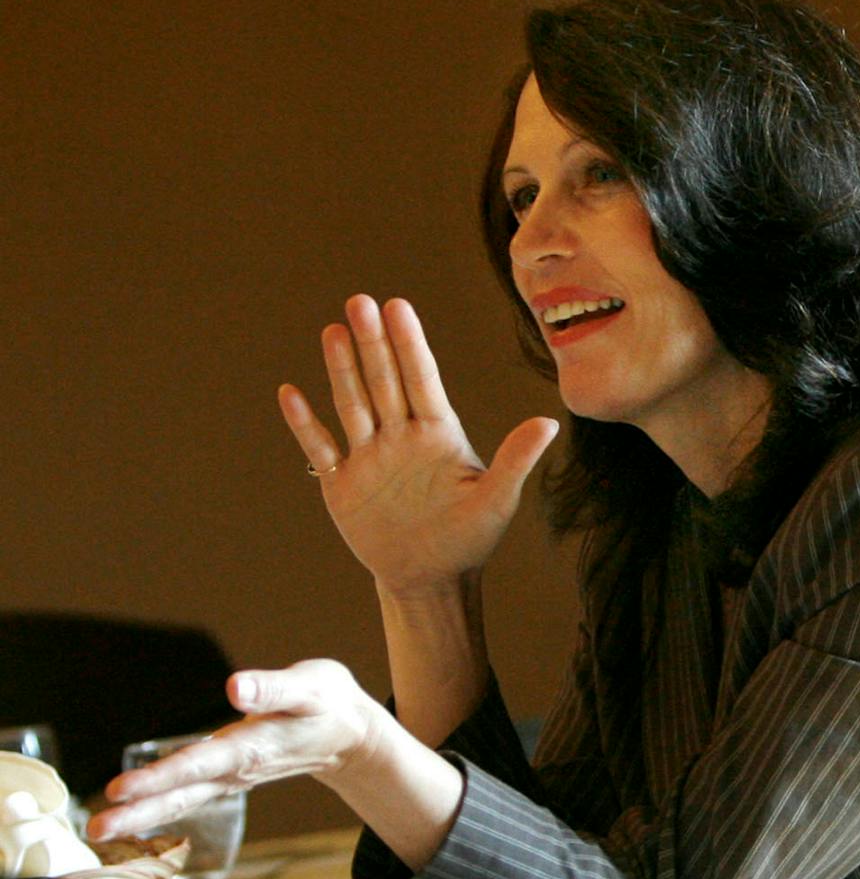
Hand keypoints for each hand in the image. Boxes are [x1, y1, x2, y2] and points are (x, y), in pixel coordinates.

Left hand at [91, 660, 392, 840]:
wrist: (352, 736)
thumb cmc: (330, 704)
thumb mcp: (310, 687)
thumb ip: (273, 688)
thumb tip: (236, 687)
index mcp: (253, 747)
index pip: (199, 764)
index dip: (161, 776)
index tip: (122, 789)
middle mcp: (238, 768)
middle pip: (182, 793)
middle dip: (139, 811)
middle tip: (95, 828)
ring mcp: (233, 777)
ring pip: (183, 799)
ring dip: (142, 815)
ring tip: (100, 829)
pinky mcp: (230, 775)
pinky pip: (189, 796)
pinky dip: (159, 808)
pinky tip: (134, 814)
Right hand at [281, 295, 556, 596]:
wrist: (432, 577)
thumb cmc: (470, 538)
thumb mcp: (497, 500)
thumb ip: (517, 460)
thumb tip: (549, 423)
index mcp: (439, 433)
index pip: (422, 379)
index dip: (410, 344)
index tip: (398, 306)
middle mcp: (402, 436)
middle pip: (384, 381)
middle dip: (373, 342)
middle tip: (360, 301)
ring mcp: (370, 456)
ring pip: (353, 404)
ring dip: (342, 369)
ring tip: (334, 330)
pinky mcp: (343, 482)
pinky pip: (321, 447)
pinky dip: (305, 423)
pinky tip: (292, 393)